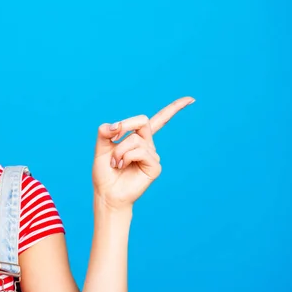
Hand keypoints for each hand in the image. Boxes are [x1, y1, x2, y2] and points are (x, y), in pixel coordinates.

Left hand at [92, 96, 194, 210]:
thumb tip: (116, 125)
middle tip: (112, 141)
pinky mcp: (155, 166)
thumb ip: (105, 131)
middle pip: (142, 122)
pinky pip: (140, 151)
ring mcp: (153, 155)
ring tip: (116, 163)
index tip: (191, 99)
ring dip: (119, 150)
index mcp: (138, 138)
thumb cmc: (105, 171)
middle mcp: (148, 145)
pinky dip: (126, 156)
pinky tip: (122, 166)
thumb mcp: (101, 146)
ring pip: (136, 139)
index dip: (174, 109)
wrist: (106, 193)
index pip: (158, 120)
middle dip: (124, 127)